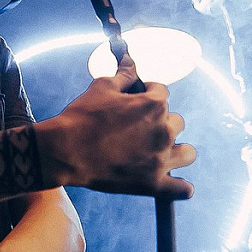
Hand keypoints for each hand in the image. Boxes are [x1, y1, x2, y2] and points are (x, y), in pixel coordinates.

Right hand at [35, 55, 195, 198]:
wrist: (65, 151)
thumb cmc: (81, 117)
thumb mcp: (101, 88)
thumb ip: (123, 75)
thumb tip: (130, 62)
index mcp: (154, 104)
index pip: (162, 93)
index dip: (148, 94)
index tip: (136, 101)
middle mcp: (163, 131)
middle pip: (176, 122)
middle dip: (160, 122)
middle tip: (137, 129)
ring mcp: (161, 159)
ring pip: (187, 153)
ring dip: (176, 149)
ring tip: (159, 151)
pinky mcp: (153, 183)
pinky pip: (182, 189)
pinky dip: (180, 186)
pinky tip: (170, 181)